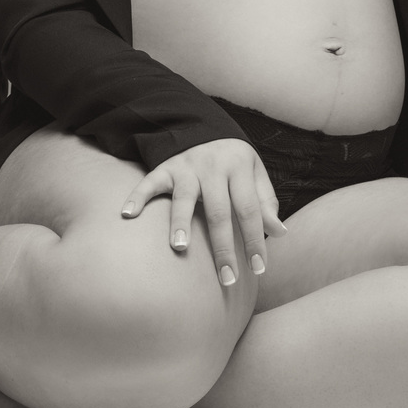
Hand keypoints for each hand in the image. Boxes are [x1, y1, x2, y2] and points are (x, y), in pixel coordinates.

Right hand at [120, 138, 285, 284]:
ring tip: (180, 247)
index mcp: (239, 168)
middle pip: (218, 210)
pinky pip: (149, 182)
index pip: (250, 209)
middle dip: (223, 247)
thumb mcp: (255, 175)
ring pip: (183, 197)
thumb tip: (279, 234)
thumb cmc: (234, 163)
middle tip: (226, 279)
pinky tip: (128, 215)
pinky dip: (137, 197)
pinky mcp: (165, 168)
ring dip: (180, 222)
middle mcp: (212, 166)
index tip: (258, 270)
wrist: (204, 127)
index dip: (255, 240)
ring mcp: (186, 167)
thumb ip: (265, 203)